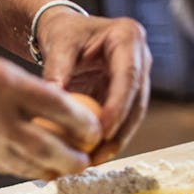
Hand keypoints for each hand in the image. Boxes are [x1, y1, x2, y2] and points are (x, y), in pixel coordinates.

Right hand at [0, 44, 101, 179]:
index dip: (83, 122)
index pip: (58, 106)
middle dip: (76, 157)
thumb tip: (40, 101)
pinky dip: (25, 169)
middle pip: (51, 146)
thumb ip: (8, 85)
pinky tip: (35, 169)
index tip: (95, 127)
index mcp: (1, 82)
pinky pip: (6, 168)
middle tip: (89, 158)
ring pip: (31, 164)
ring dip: (54, 169)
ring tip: (69, 169)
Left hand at [37, 13, 151, 164]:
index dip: (119, 107)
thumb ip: (57, 70)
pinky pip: (122, 120)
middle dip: (120, 131)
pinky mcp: (128, 94)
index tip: (103, 132)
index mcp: (128, 37)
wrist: (68, 32)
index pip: (128, 77)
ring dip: (116, 140)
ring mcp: (138, 77)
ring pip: (134, 115)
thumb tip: (52, 100)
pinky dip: (108, 138)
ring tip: (93, 161)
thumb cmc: (63, 33)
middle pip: (137, 100)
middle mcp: (140, 58)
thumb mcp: (59, 45)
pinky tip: (91, 156)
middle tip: (98, 155)